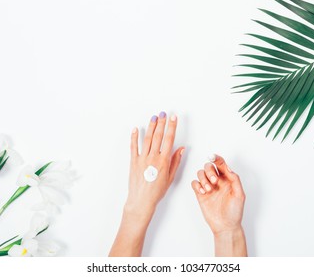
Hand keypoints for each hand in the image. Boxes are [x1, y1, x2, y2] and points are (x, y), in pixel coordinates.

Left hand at [110, 112, 183, 255]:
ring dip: (151, 126)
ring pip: (147, 138)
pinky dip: (134, 137)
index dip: (172, 127)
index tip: (173, 117)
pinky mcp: (133, 161)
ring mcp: (142, 158)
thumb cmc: (157, 191)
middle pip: (158, 136)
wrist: (142, 200)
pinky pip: (133, 146)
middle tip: (163, 113)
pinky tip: (136, 128)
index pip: (169, 139)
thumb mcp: (171, 177)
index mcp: (164, 161)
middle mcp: (153, 157)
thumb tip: (180, 148)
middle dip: (162, 123)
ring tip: (154, 117)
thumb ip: (175, 161)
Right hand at [192, 154, 246, 255]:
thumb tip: (228, 168)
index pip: (221, 164)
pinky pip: (194, 183)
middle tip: (214, 181)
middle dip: (210, 171)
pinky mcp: (200, 194)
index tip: (213, 157)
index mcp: (227, 179)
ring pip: (200, 173)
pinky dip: (197, 184)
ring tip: (208, 189)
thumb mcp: (239, 195)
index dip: (217, 158)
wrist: (225, 226)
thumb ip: (235, 180)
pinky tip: (203, 192)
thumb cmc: (234, 212)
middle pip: (209, 166)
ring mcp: (208, 187)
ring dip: (203, 179)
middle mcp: (217, 181)